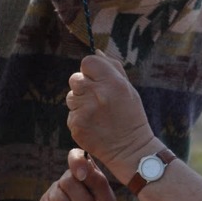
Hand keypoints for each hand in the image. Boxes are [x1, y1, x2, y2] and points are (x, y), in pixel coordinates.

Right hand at [38, 149, 117, 200]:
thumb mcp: (107, 199)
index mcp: (83, 172)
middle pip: (67, 182)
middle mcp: (66, 180)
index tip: (82, 177)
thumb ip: (97, 180)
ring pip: (57, 199)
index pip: (76, 156)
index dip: (76, 163)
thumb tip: (79, 168)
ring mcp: (53, 194)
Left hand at [66, 54, 156, 168]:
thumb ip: (113, 68)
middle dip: (84, 86)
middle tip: (98, 99)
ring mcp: (85, 111)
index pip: (88, 62)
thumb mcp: (128, 89)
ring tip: (97, 113)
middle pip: (75, 78)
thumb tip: (97, 52)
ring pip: (71, 96)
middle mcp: (97, 94)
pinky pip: (71, 113)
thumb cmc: (131, 115)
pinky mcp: (76, 125)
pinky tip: (93, 124)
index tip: (97, 78)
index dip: (91, 69)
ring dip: (80, 102)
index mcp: (112, 82)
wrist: (130, 149)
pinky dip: (79, 117)